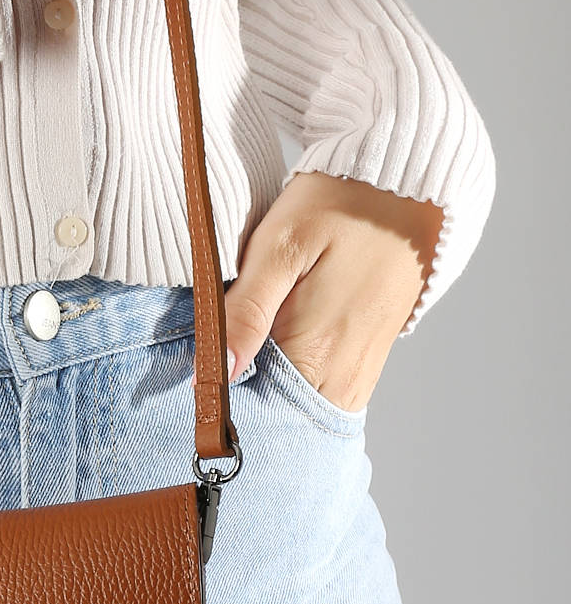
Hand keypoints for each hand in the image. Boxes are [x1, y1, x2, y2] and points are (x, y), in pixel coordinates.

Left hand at [222, 172, 446, 412]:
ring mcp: (364, 369)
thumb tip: (216, 373)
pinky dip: (297, 385)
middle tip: (211, 380)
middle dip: (244, 409)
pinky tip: (275, 356)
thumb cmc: (338, 204)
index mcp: (317, 351)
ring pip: (305, 410)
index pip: (259, 412)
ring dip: (271, 397)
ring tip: (243, 366)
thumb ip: (246, 311)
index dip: (222, 408)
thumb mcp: (280, 247)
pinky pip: (329, 392)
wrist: (407, 183)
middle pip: (283, 420)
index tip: (196, 393)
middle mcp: (346, 373)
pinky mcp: (372, 356)